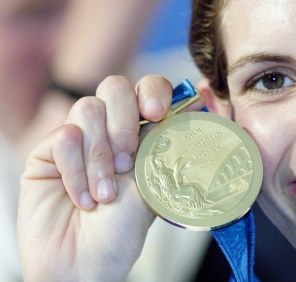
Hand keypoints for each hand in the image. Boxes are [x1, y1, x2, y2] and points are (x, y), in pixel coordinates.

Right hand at [17, 75, 192, 280]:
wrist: (85, 263)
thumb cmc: (122, 229)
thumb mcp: (153, 182)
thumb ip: (163, 141)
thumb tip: (193, 101)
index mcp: (140, 132)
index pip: (147, 88)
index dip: (153, 92)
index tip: (157, 115)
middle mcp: (109, 130)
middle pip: (115, 86)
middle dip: (125, 120)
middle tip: (129, 161)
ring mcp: (78, 139)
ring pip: (88, 109)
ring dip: (101, 154)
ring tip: (106, 193)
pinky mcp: (47, 152)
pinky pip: (63, 136)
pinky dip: (77, 170)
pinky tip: (84, 199)